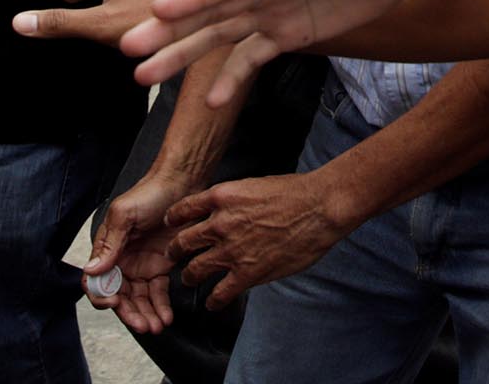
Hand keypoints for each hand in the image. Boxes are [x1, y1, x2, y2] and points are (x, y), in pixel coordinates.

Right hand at [86, 170, 195, 333]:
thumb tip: (93, 270)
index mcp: (107, 249)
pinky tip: (166, 317)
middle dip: (130, 314)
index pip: (96, 281)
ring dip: (146, 315)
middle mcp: (122, 261)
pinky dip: (161, 307)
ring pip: (139, 299)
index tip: (115, 302)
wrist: (181, 184)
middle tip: (143, 325)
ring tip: (157, 326)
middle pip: (120, 296)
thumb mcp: (124, 215)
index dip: (102, 296)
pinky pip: (158, 293)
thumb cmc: (149, 193)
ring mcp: (141, 265)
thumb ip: (110, 244)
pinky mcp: (161, 266)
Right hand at [122, 0, 476, 102]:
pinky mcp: (291, 30)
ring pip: (221, 34)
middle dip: (171, 28)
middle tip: (128, 48)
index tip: (160, 5)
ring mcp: (276, 8)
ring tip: (142, 77)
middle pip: (214, 8)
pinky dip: (231, 78)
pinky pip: (253, 56)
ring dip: (183, 53)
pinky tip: (210, 103)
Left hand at [166, 171, 353, 308]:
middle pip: (183, 242)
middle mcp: (220, 223)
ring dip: (190, 277)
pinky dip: (213, 301)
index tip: (170, 225)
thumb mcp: (254, 185)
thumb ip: (234, 200)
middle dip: (175, 252)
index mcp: (222, 197)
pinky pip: (220, 293)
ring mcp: (232, 251)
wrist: (318, 208)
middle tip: (174, 257)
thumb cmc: (293, 193)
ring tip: (190, 280)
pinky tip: (213, 303)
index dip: (173, 219)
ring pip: (195, 270)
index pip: (183, 209)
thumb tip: (226, 211)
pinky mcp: (247, 273)